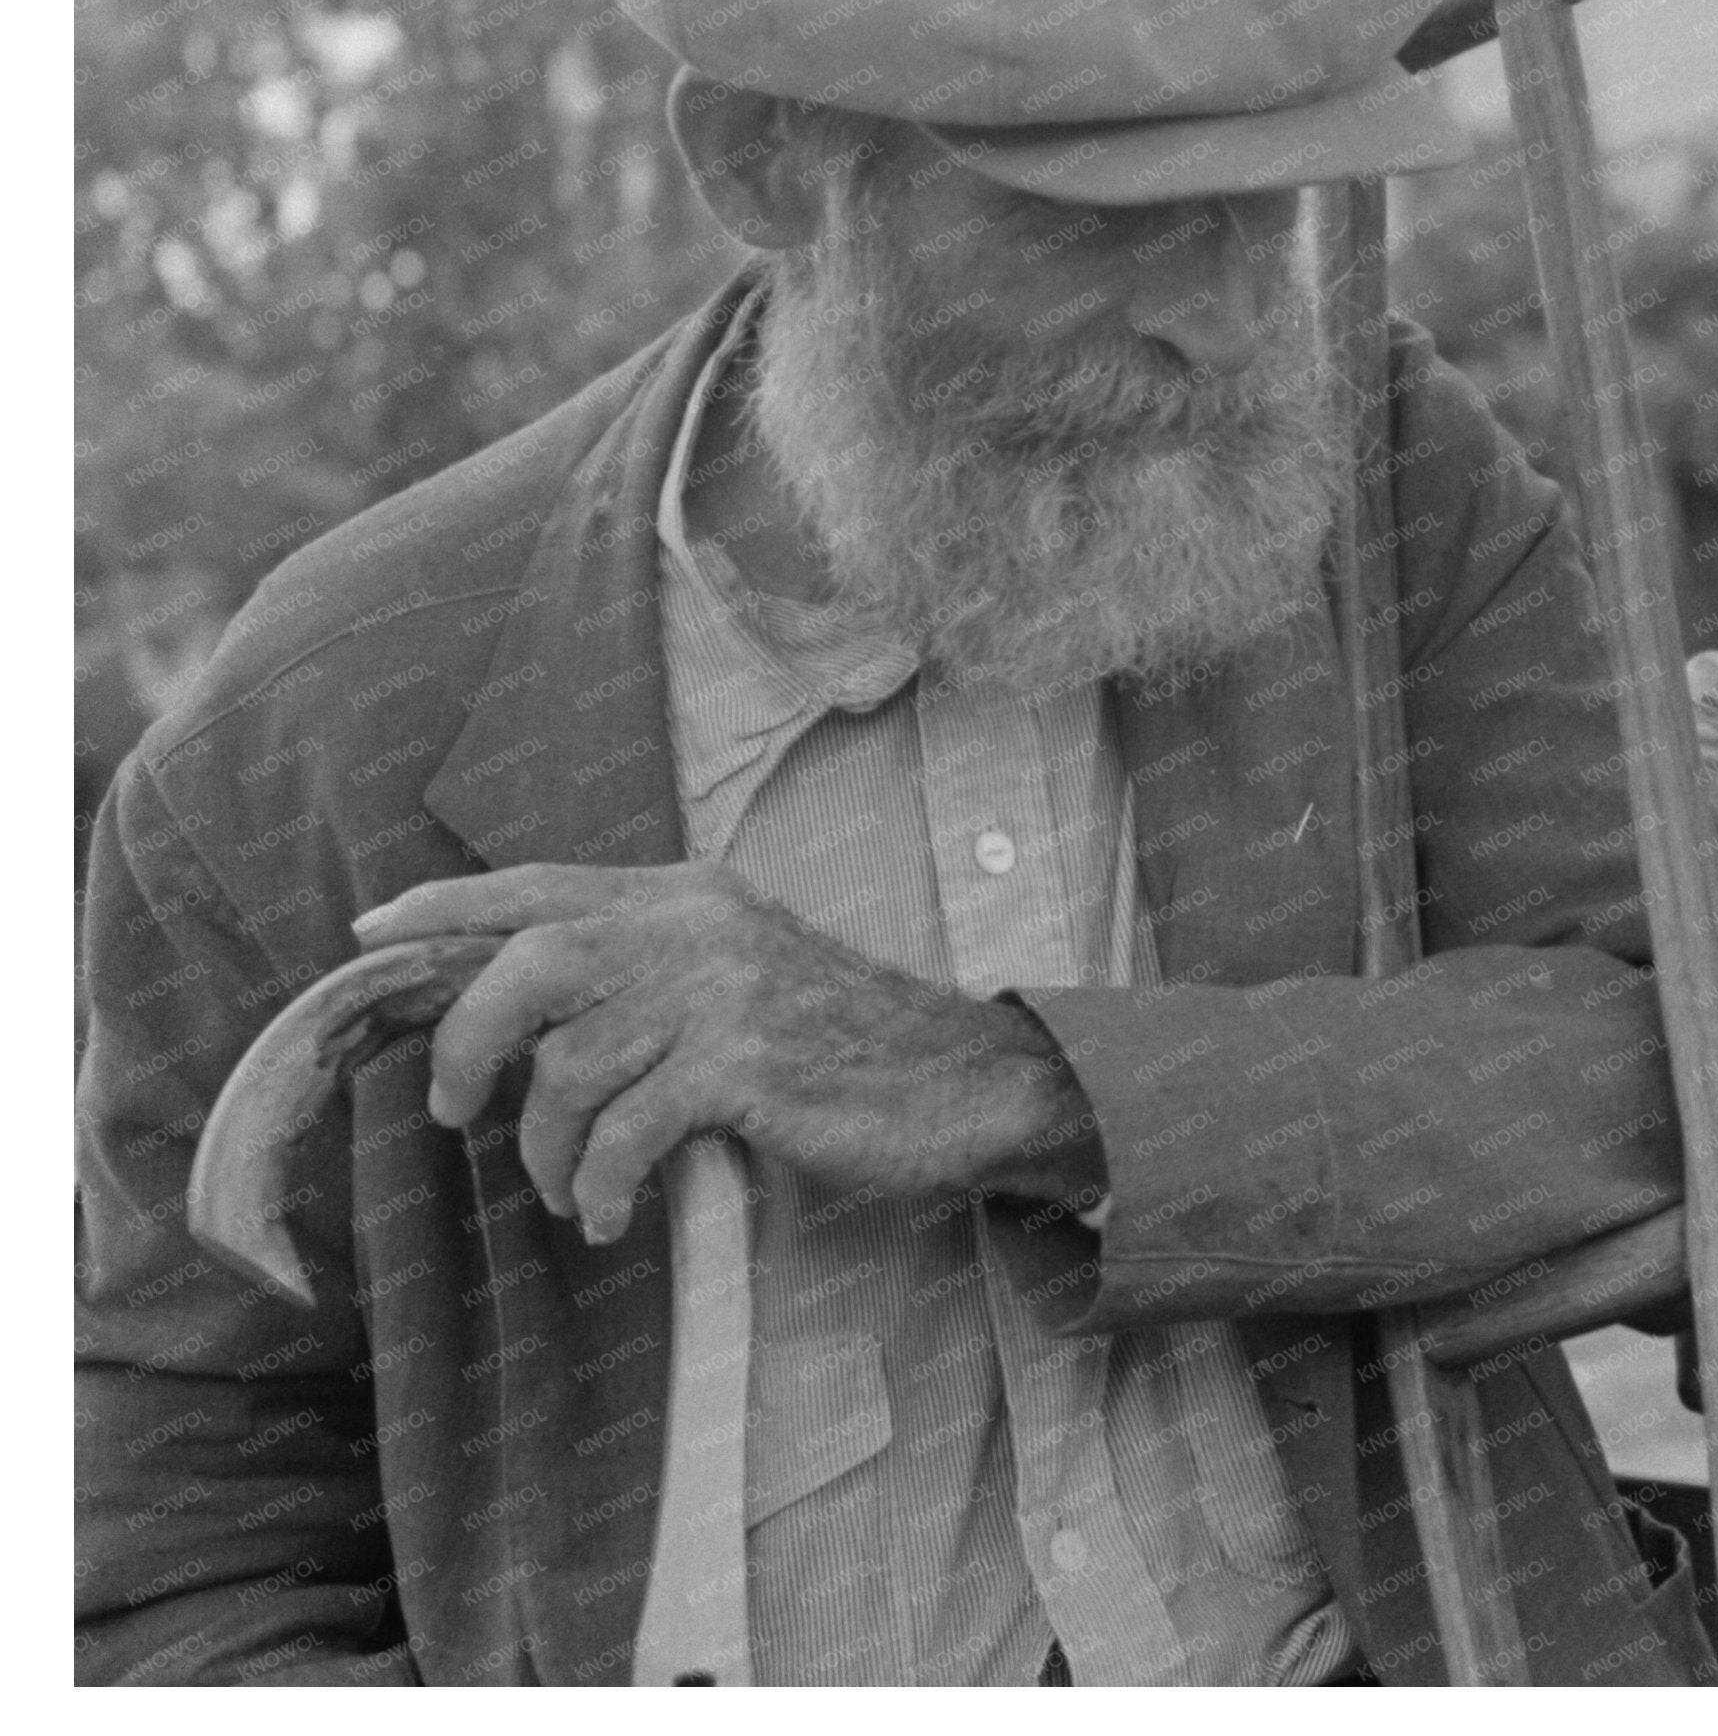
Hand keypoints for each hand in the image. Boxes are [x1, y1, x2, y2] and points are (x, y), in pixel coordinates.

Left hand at [350, 864, 1106, 1240]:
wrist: (965, 1082)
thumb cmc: (844, 1045)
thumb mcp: (740, 975)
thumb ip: (647, 971)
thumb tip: (520, 1020)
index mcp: (690, 894)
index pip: (539, 886)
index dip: (444, 910)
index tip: (368, 938)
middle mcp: (700, 926)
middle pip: (530, 965)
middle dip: (468, 1042)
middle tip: (458, 1109)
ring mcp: (726, 992)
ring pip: (569, 1067)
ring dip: (545, 1149)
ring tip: (568, 1188)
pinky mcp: (748, 1067)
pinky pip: (623, 1133)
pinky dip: (596, 1187)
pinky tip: (609, 1214)